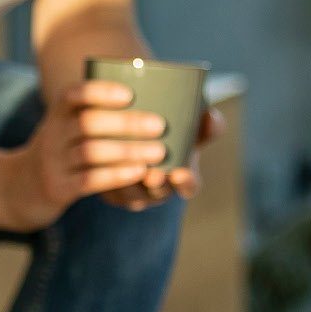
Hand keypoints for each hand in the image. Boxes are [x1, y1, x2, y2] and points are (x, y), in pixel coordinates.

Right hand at [0, 81, 167, 231]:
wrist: (17, 188)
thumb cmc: (59, 152)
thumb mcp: (64, 128)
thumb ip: (94, 115)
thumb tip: (147, 106)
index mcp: (57, 114)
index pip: (74, 94)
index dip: (101, 92)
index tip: (130, 94)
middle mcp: (52, 135)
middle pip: (88, 123)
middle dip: (127, 123)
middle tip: (160, 125)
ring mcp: (53, 163)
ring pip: (91, 152)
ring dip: (128, 150)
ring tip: (159, 152)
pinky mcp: (58, 189)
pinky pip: (88, 180)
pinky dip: (116, 175)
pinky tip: (138, 172)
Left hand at [104, 99, 224, 210]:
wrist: (126, 130)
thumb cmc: (169, 128)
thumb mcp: (189, 125)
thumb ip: (203, 122)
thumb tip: (210, 117)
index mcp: (182, 176)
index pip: (189, 187)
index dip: (186, 183)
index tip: (181, 173)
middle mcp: (157, 189)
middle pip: (158, 193)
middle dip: (156, 185)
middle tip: (154, 174)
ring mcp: (132, 191)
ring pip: (130, 193)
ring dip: (129, 182)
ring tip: (125, 167)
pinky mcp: (107, 188)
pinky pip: (105, 189)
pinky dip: (104, 176)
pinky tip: (100, 163)